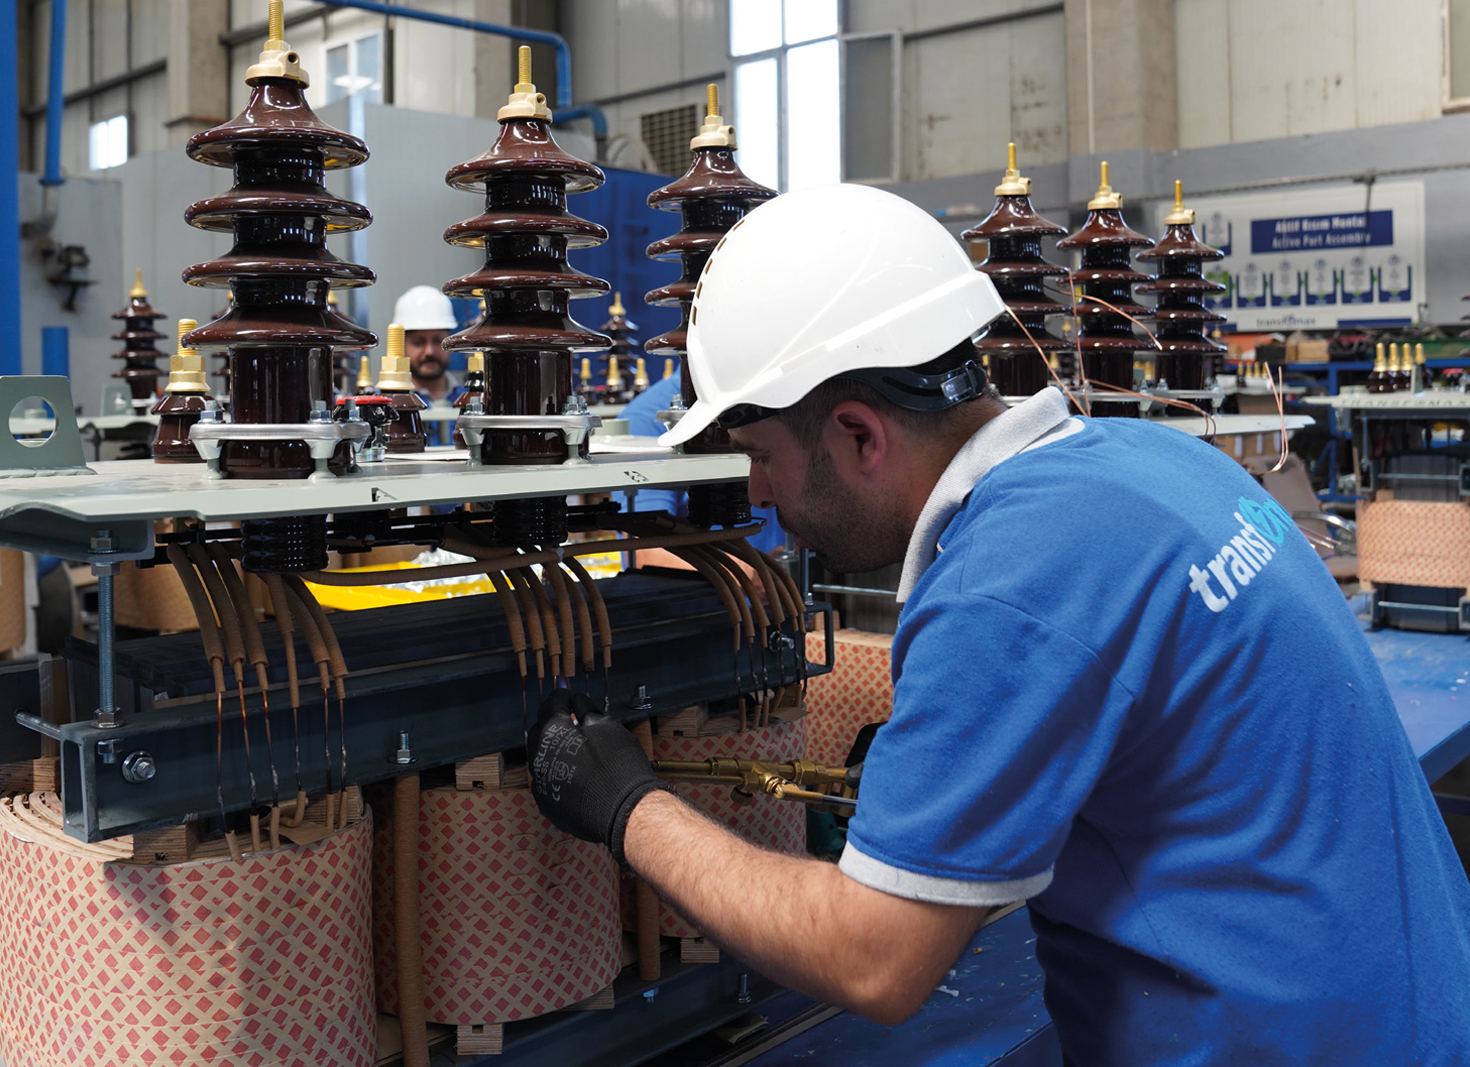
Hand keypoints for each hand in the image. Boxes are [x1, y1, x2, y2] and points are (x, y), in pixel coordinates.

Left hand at [528, 687, 667, 863]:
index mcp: (552, 732)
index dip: (562, 697)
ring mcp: (541, 783)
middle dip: (552, 724)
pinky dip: (557, 775)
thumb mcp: (607, 726)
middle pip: (539, 731)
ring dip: (553, 750)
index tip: (570, 697)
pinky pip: (547, 782)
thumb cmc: (619, 765)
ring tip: (573, 750)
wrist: (625, 811)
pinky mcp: (548, 804)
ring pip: (540, 758)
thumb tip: (577, 701)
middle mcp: (539, 756)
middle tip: (570, 722)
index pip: (551, 704)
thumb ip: (586, 710)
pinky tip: (574, 776)